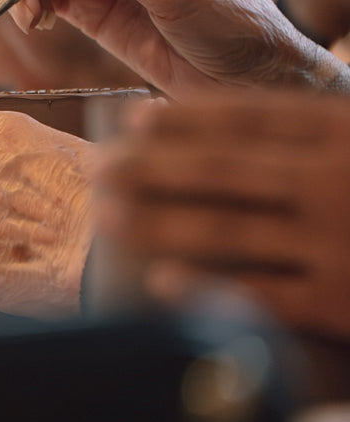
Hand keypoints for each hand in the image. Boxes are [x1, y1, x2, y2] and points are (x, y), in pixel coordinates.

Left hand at [95, 90, 349, 341]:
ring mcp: (337, 243)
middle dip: (148, 167)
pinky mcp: (341, 303)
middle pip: (222, 169)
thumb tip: (213, 130)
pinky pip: (260, 296)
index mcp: (344, 131)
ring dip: (157, 223)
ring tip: (105, 217)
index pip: (250, 118)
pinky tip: (158, 282)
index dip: (185, 119)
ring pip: (227, 229)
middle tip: (97, 167)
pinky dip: (206, 288)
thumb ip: (311, 137)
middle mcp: (334, 181)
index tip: (132, 120)